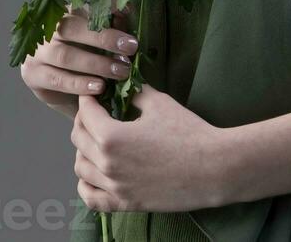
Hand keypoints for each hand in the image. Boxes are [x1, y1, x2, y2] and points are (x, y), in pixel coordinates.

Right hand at [20, 4, 137, 120]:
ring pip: (65, 55)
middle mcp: (45, 27)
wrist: (64, 87)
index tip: (125, 10)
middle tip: (131, 46)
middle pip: (72, 27)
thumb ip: (111, 23)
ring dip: (96, 64)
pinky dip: (80, 84)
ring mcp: (36, 51)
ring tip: (121, 71)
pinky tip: (99, 87)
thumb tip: (128, 12)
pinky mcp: (33, 74)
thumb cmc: (87, 51)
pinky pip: (57, 79)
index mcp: (62, 8)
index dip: (100, 2)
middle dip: (104, 36)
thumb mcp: (100, 35)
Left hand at [72, 84, 225, 213]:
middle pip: (78, 138)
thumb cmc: (188, 132)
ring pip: (80, 168)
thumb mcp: (160, 103)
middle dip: (84, 120)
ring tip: (97, 139)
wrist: (212, 168)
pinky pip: (90, 198)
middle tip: (96, 111)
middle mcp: (106, 164)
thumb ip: (136, 93)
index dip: (88, 98)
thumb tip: (124, 86)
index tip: (95, 92)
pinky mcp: (125, 204)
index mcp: (112, 137)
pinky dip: (85, 184)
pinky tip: (95, 172)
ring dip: (83, 149)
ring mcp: (114, 187)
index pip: (86, 113)